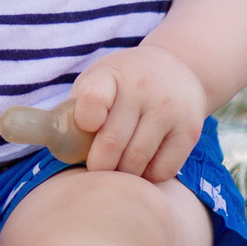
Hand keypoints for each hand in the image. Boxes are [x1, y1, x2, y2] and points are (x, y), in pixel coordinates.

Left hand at [69, 47, 206, 182]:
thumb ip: (75, 109)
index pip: (93, 96)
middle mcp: (142, 89)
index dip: (86, 118)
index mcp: (111, 74)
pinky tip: (143, 166)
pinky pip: (163, 170)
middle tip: (96, 168)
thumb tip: (57, 147)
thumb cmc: (124, 83)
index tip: (87, 128)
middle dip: (98, 163)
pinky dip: (148, 176)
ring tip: (117, 168)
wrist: (178, 68)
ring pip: (137, 161)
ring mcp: (169, 110)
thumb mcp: (98, 80)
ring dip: (122, 173)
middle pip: (113, 141)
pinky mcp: (189, 131)